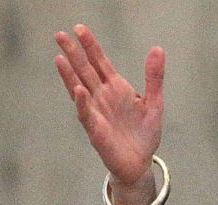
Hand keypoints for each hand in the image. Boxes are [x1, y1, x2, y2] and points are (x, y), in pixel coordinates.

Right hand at [55, 24, 163, 186]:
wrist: (140, 162)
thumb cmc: (144, 133)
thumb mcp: (155, 103)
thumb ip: (154, 77)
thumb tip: (157, 49)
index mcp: (116, 88)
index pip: (100, 62)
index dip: (91, 46)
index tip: (79, 28)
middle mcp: (102, 97)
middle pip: (85, 71)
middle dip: (74, 53)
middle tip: (60, 35)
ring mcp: (97, 112)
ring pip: (79, 89)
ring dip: (69, 75)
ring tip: (60, 58)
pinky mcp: (96, 130)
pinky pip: (87, 114)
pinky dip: (82, 103)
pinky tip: (79, 90)